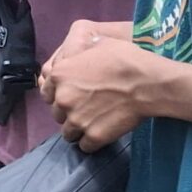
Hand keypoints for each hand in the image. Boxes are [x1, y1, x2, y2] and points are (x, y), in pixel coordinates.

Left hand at [40, 21, 164, 149]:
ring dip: (78, 130)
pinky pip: (85, 146)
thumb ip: (79, 54)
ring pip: (68, 133)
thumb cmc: (124, 59)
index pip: (46, 93)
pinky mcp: (93, 136)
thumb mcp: (97, 45)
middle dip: (69, 113)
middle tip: (86, 110)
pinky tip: (102, 133)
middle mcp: (63, 98)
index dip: (58, 95)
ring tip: (93, 124)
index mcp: (60, 74)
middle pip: (57, 114)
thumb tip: (78, 54)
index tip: (71, 97)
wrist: (146, 83)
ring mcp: (77, 119)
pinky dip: (92, 142)